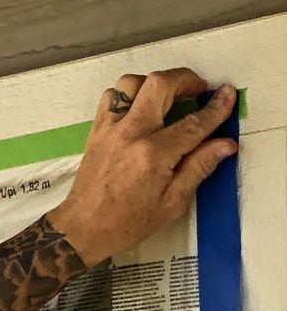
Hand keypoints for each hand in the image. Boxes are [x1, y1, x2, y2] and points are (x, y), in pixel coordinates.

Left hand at [47, 71, 236, 266]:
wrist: (81, 231)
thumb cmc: (127, 224)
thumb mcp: (171, 204)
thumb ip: (198, 168)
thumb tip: (225, 144)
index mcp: (153, 155)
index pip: (193, 122)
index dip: (215, 107)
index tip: (228, 94)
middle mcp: (131, 133)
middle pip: (160, 84)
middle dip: (185, 79)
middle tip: (197, 90)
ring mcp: (110, 129)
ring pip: (132, 83)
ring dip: (154, 83)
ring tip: (167, 98)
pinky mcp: (96, 131)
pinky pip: (111, 96)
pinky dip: (129, 94)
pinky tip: (140, 108)